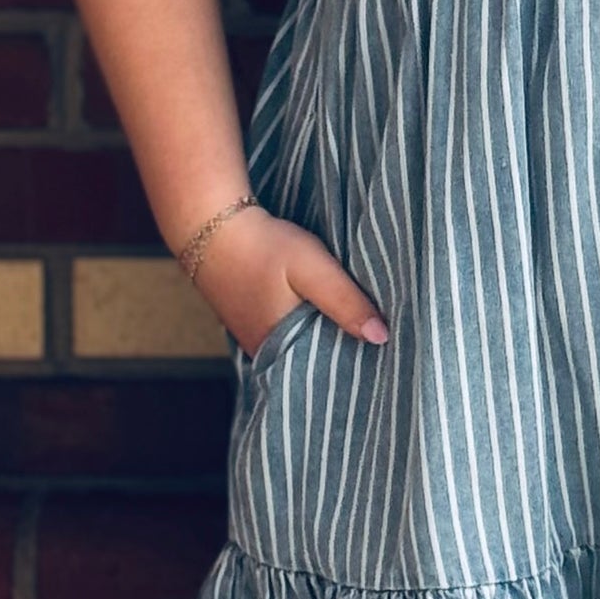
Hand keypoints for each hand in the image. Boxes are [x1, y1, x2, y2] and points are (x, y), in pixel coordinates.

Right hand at [188, 205, 390, 357]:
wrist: (212, 226)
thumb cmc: (263, 247)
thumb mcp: (312, 270)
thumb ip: (345, 302)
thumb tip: (381, 337)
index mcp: (280, 351)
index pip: (328, 372)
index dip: (357, 362)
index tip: (386, 354)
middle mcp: (266, 353)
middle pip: (316, 361)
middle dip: (345, 350)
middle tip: (380, 337)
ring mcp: (257, 339)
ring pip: (303, 346)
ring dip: (326, 335)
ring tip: (358, 324)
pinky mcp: (254, 322)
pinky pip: (289, 333)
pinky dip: (308, 324)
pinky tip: (325, 311)